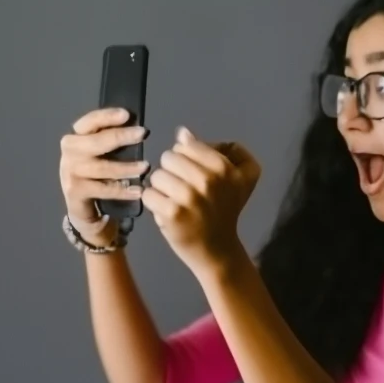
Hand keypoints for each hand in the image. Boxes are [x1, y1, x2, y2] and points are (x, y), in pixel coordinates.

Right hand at [59, 108, 149, 245]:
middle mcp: (70, 152)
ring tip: (145, 166)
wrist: (80, 204)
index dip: (107, 117)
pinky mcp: (76, 191)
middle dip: (120, 136)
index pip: (89, 122)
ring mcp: (70, 172)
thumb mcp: (99, 153)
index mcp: (75, 137)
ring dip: (126, 167)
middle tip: (142, 133)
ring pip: (102, 168)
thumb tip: (136, 126)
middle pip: (96, 142)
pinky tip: (138, 190)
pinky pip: (104, 189)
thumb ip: (111, 139)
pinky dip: (123, 190)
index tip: (126, 114)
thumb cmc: (94, 172)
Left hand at [143, 126, 260, 273]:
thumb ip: (214, 151)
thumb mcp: (235, 177)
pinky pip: (148, 194)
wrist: (217, 249)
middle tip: (182, 189)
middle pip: (169, 157)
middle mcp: (209, 180)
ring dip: (162, 188)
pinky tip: (166, 211)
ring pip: (157, 175)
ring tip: (174, 200)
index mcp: (225, 168)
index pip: (187, 145)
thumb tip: (183, 133)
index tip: (194, 174)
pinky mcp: (172, 213)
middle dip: (172, 171)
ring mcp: (190, 197)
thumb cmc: (224, 210)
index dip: (185, 157)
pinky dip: (153, 203)